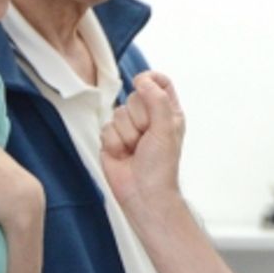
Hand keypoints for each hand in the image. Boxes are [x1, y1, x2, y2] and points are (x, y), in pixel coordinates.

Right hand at [99, 71, 185, 214]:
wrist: (143, 193)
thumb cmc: (160, 167)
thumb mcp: (165, 129)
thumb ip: (156, 100)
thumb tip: (143, 80)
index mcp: (167, 112)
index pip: (160, 82)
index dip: (150, 79)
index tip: (142, 83)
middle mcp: (148, 117)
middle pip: (134, 96)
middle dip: (139, 118)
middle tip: (146, 138)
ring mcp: (129, 128)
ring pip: (118, 113)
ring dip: (127, 134)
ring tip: (135, 150)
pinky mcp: (112, 139)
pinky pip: (105, 128)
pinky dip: (114, 143)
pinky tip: (123, 155)